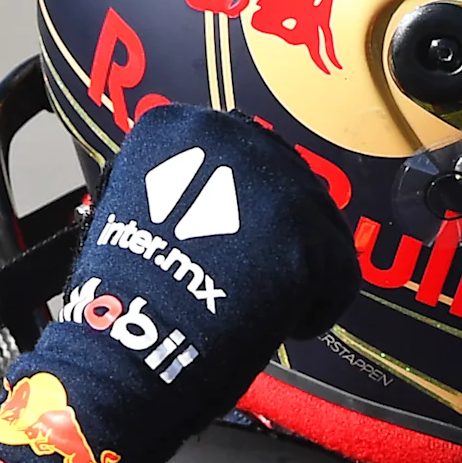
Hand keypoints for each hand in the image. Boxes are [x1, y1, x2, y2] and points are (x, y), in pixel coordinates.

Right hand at [15, 104, 355, 462]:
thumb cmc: (122, 289)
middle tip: (253, 272)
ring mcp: (282, 188)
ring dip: (298, 266)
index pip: (243, 152)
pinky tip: (280, 324)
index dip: (243, 201)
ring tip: (263, 303)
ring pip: (320, 227)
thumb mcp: (140, 202)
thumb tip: (212, 200)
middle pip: (288, 184)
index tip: (234, 231)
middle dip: (276, 233)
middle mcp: (240, 140)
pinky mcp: (312, 240)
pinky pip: (340, 275)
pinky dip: (316, 307)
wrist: (128, 335)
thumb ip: (183, 182)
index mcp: (187, 127)